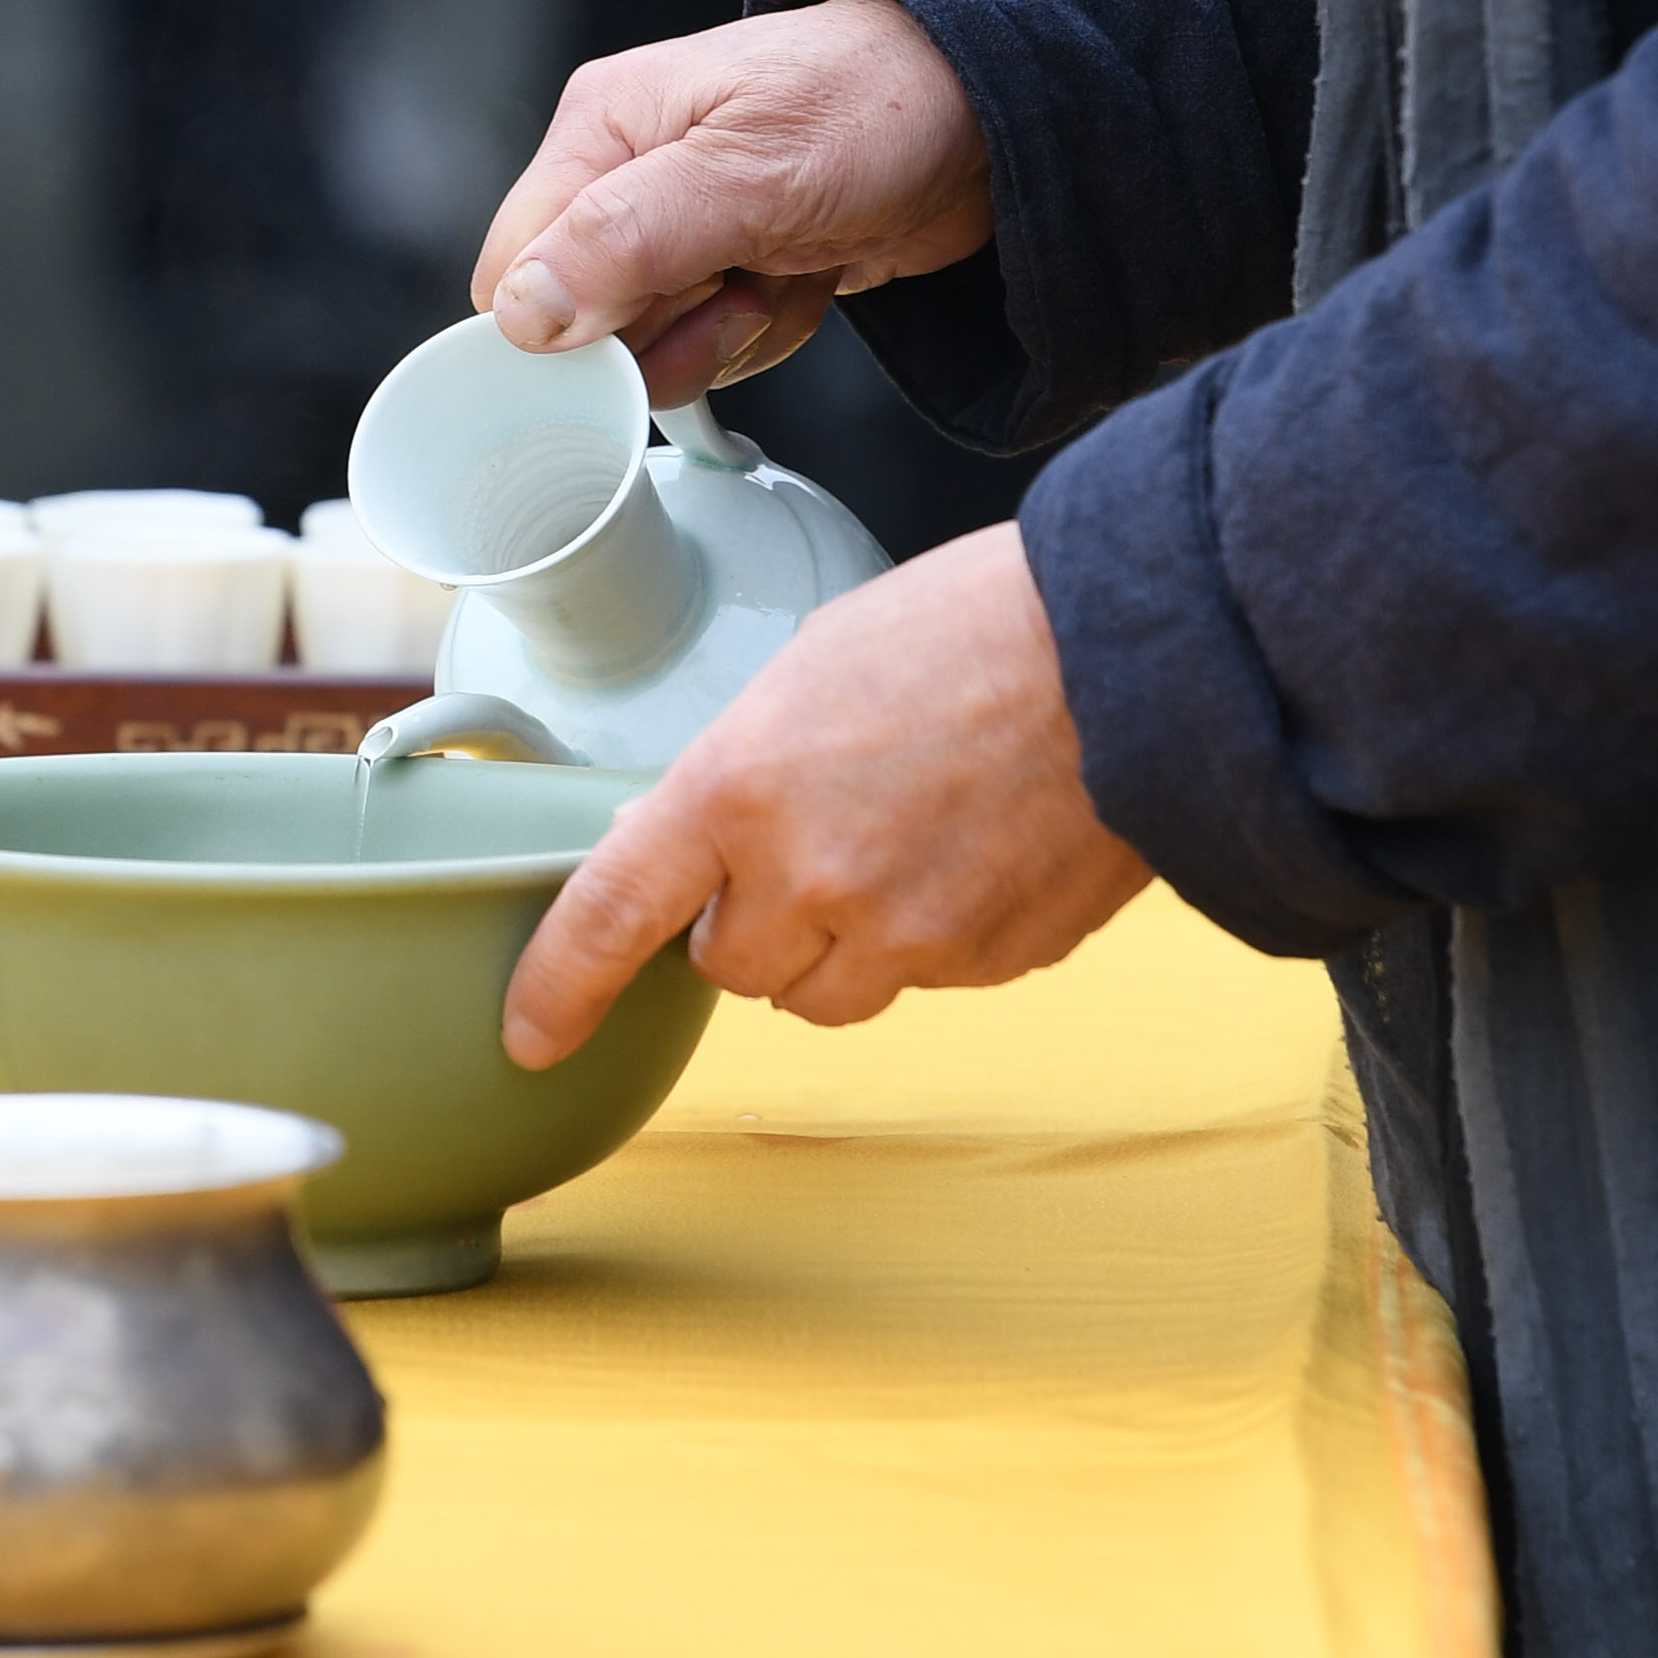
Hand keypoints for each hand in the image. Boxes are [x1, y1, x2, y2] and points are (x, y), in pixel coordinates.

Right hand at [472, 0, 992, 401]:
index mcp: (603, 130)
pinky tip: (809, 278)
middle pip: (582, 321)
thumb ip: (625, 238)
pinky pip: (715, 345)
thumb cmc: (877, 103)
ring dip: (726, 337)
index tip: (646, 325)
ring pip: (652, 344)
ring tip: (784, 271)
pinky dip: (766, 332)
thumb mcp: (748, 171)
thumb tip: (523, 309)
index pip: (513, 267)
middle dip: (668, 333)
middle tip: (740, 287)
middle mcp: (630, 176)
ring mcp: (687, 225)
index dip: (566, 324)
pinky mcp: (739, 261)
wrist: (993, 107)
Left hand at [500, 525, 1148, 1066]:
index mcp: (741, 787)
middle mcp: (810, 881)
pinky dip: (921, 934)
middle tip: (800, 838)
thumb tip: (688, 838)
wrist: (1127, 653)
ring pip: (821, 993)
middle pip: (728, 967)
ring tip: (893, 836)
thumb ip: (737, 772)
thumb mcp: (807, 669)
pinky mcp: (985, 965)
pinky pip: (918, 981)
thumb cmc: (971, 628)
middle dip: (745, 917)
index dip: (560, 984)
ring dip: (828, 942)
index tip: (530, 1029)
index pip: (613, 914)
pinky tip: (964, 847)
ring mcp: (904, 937)